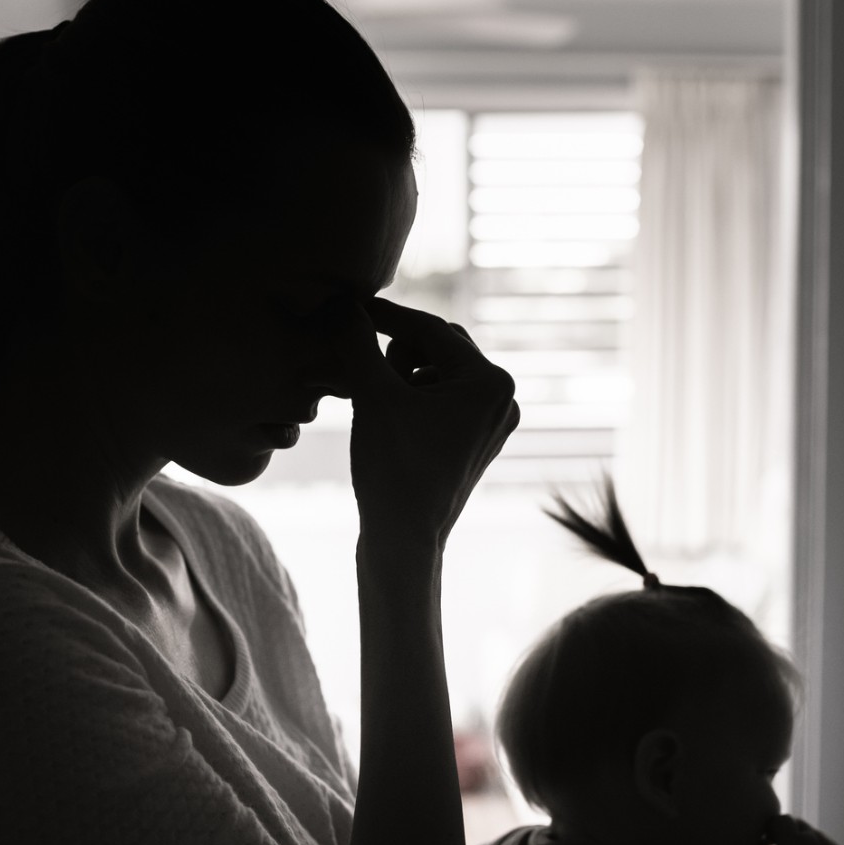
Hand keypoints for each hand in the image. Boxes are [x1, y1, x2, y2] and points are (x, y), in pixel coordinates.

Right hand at [338, 297, 517, 543]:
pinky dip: (409, 397)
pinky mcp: (474, 441)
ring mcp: (491, 422)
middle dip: (396, 350)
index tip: (347, 308)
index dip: (384, 316)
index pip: (430, 329)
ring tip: (374, 401)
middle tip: (362, 367)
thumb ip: (358, 342)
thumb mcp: (373, 396)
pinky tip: (384, 416)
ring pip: (436, 372)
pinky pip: (440, 399)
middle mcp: (502, 398)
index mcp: (491, 381)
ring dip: (400, 374)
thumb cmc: (393, 468)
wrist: (404, 541)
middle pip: (439, 346)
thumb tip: (341, 304)